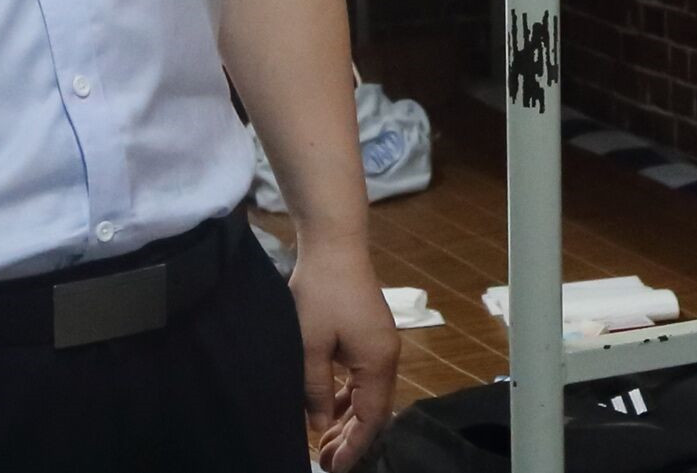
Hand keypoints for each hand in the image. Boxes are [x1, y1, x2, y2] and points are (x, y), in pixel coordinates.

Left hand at [289, 236, 399, 470]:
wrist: (334, 245)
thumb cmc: (320, 294)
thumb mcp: (309, 347)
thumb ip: (315, 391)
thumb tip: (320, 426)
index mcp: (378, 362)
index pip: (371, 418)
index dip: (354, 447)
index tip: (334, 469)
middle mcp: (386, 356)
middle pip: (373, 409)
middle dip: (351, 438)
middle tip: (326, 461)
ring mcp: (380, 343)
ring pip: (367, 394)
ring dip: (348, 418)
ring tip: (325, 441)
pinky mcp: (370, 333)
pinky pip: (362, 377)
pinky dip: (347, 396)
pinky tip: (329, 407)